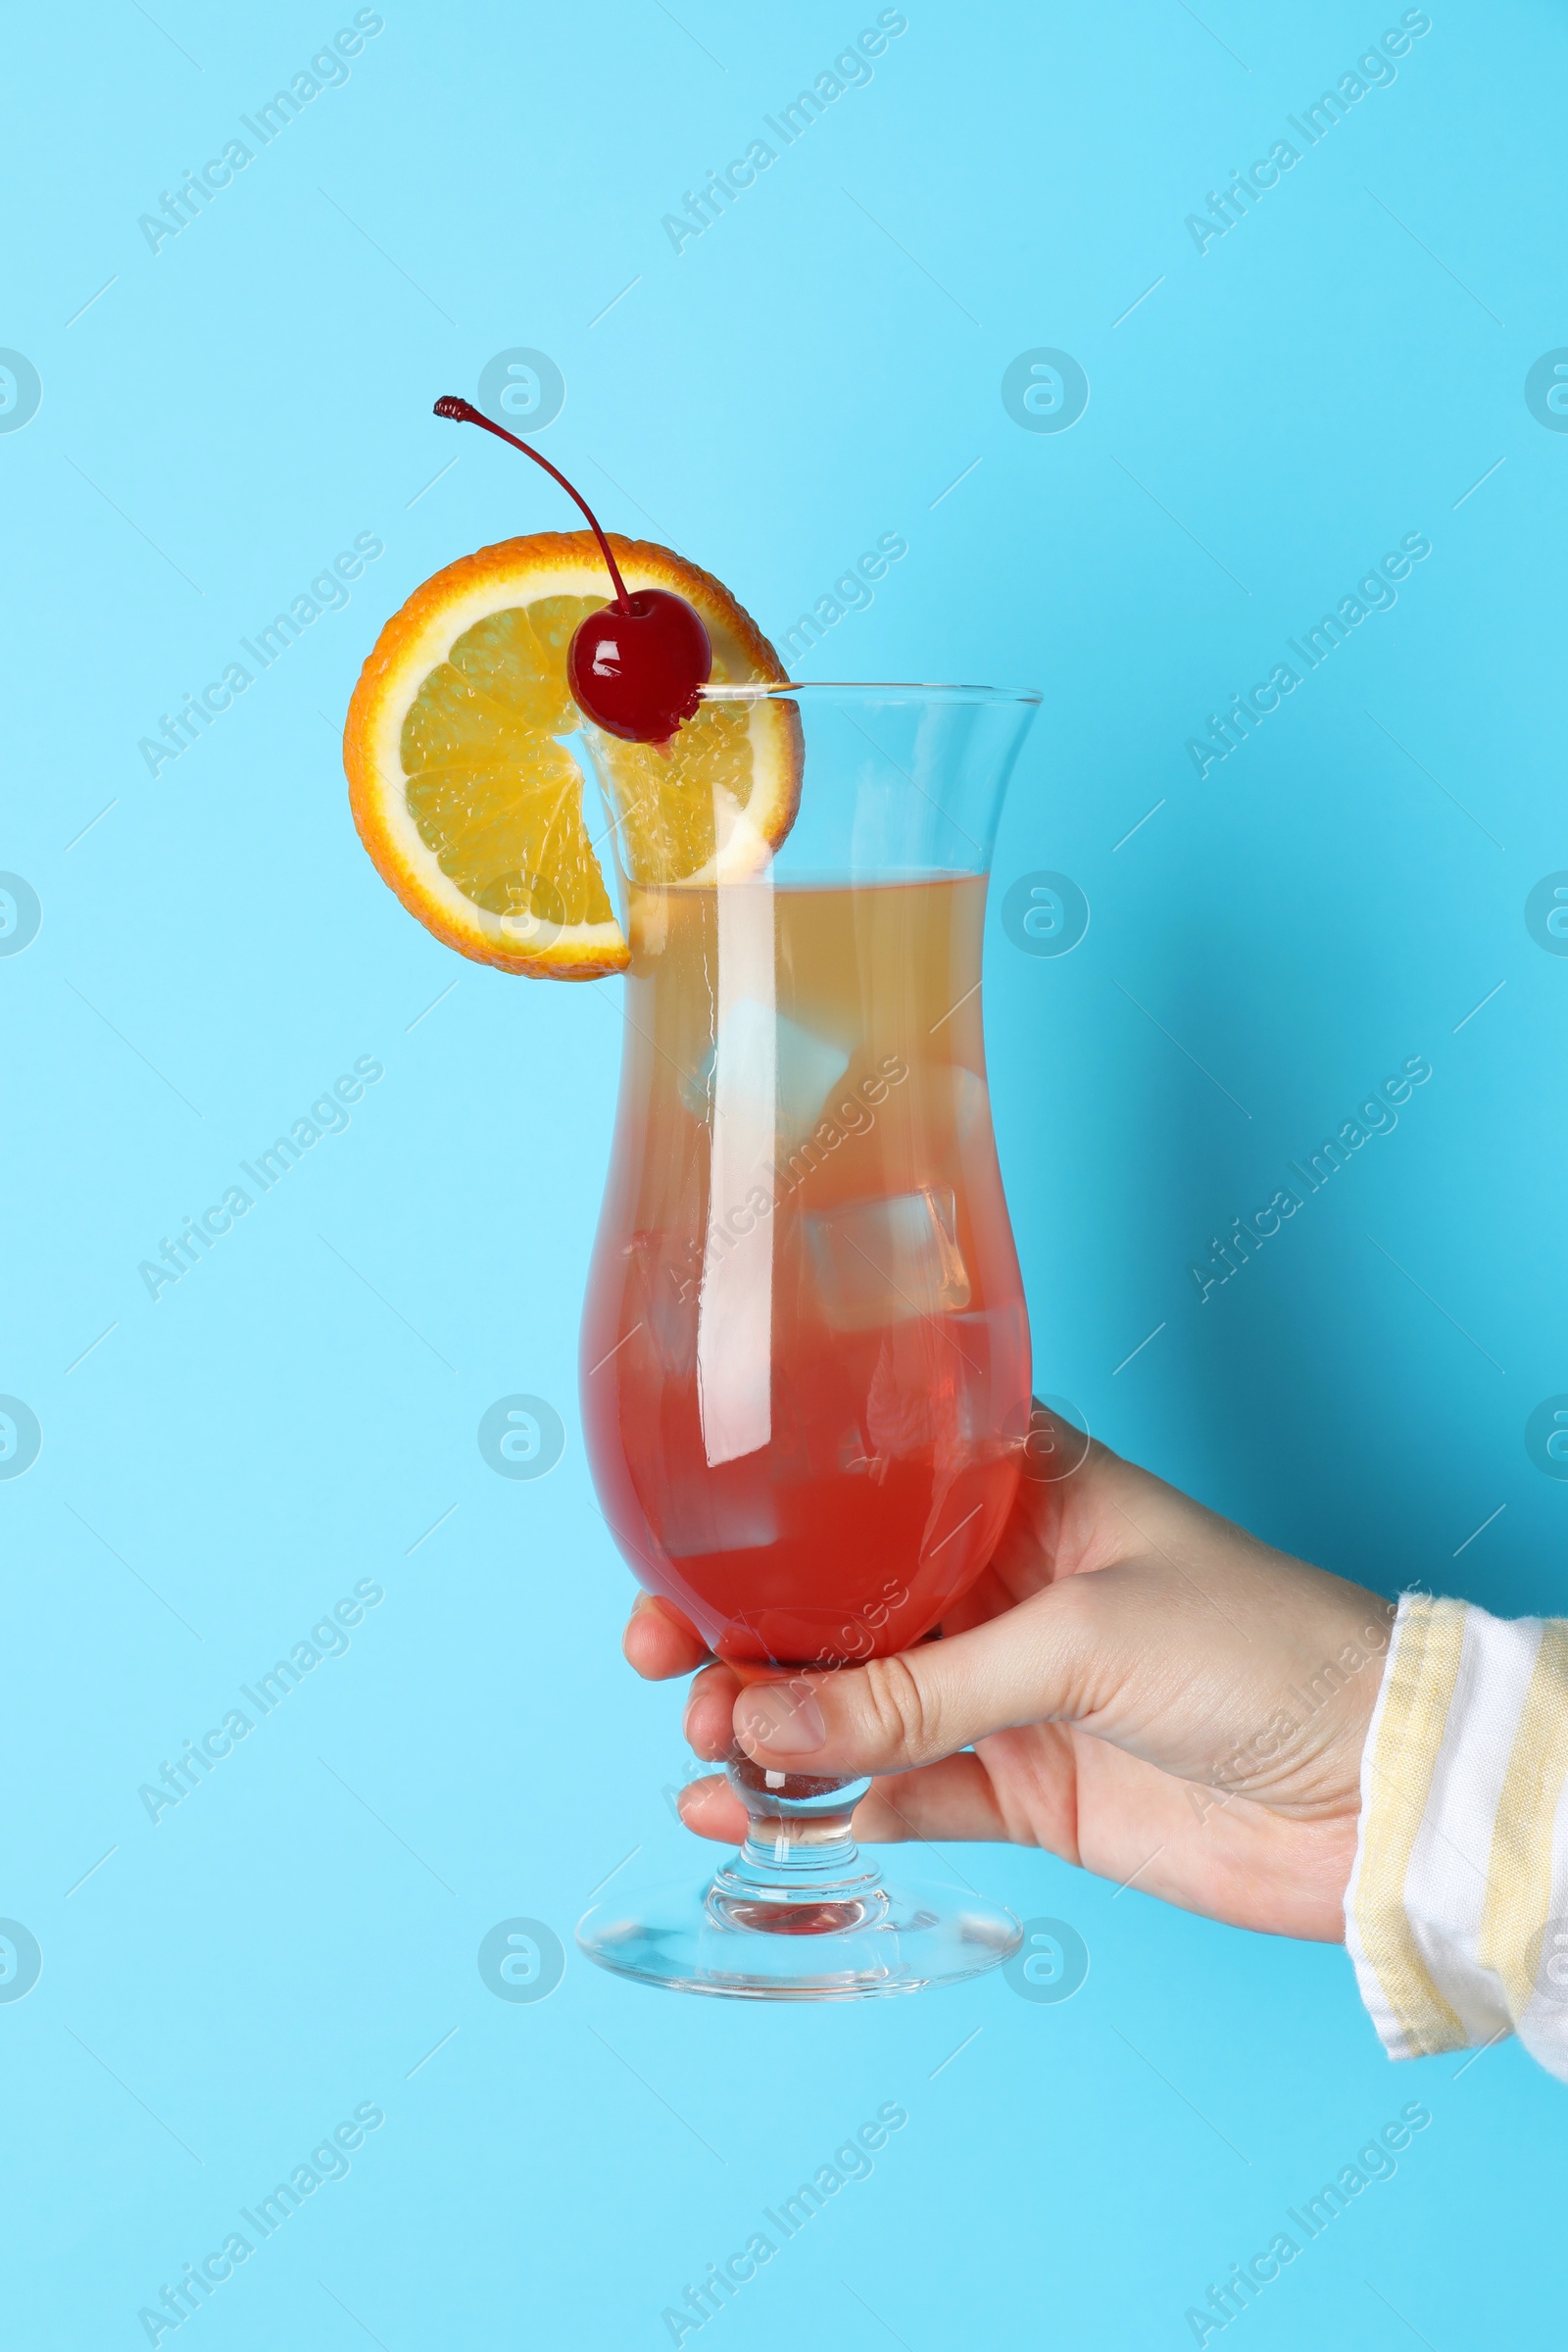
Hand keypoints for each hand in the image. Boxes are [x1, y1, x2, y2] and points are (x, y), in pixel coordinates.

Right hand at [622, 1410, 1394, 1941]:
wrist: (1376, 1793)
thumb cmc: (1263, 1649)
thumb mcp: (1080, 1640)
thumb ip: (915, 1690)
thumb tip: (758, 1724)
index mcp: (1018, 1491)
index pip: (864, 1478)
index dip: (766, 1509)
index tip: (678, 1545)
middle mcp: (996, 1580)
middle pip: (832, 1595)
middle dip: (739, 1626)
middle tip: (665, 1661)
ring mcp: (1002, 1687)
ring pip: (847, 1699)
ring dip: (766, 1723)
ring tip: (707, 1752)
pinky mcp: (1018, 1786)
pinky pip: (893, 1791)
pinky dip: (821, 1807)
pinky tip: (751, 1816)